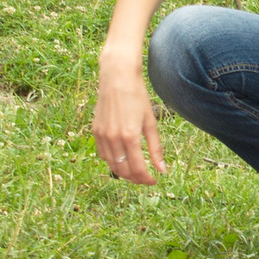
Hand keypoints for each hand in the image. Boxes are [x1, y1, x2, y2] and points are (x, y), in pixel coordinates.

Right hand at [92, 48, 165, 184]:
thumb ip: (156, 148)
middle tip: (145, 178)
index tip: (154, 180)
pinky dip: (112, 161)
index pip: (138, 169)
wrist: (117, 78)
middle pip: (123, 171)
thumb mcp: (150, 123)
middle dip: (135, 178)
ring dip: (124, 172)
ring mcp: (102, 135)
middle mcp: (114, 138)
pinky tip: (122, 159)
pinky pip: (103, 154)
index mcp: (130, 136)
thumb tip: (162, 170)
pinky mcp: (95, 131)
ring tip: (135, 171)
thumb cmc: (137, 97)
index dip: (146, 179)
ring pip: (112, 165)